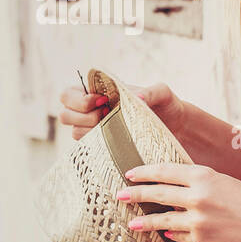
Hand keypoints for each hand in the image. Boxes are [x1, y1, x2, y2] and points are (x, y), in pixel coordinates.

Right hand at [57, 81, 186, 141]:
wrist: (176, 129)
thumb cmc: (167, 105)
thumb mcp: (163, 94)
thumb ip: (151, 92)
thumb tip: (138, 97)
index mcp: (98, 92)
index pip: (68, 94)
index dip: (79, 99)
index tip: (102, 101)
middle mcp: (92, 111)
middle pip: (65, 115)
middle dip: (82, 117)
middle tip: (106, 116)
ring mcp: (95, 130)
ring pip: (75, 133)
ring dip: (92, 132)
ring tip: (116, 131)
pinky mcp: (103, 147)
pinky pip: (88, 150)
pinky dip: (98, 147)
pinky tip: (115, 145)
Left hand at [117, 161, 240, 241]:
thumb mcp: (225, 183)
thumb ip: (199, 185)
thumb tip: (173, 193)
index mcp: (204, 176)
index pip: (165, 170)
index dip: (144, 172)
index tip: (130, 174)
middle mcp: (198, 197)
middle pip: (157, 193)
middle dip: (135, 194)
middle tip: (119, 194)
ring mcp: (198, 221)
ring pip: (161, 220)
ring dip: (143, 222)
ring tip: (130, 224)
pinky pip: (180, 237)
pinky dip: (173, 235)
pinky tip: (168, 234)